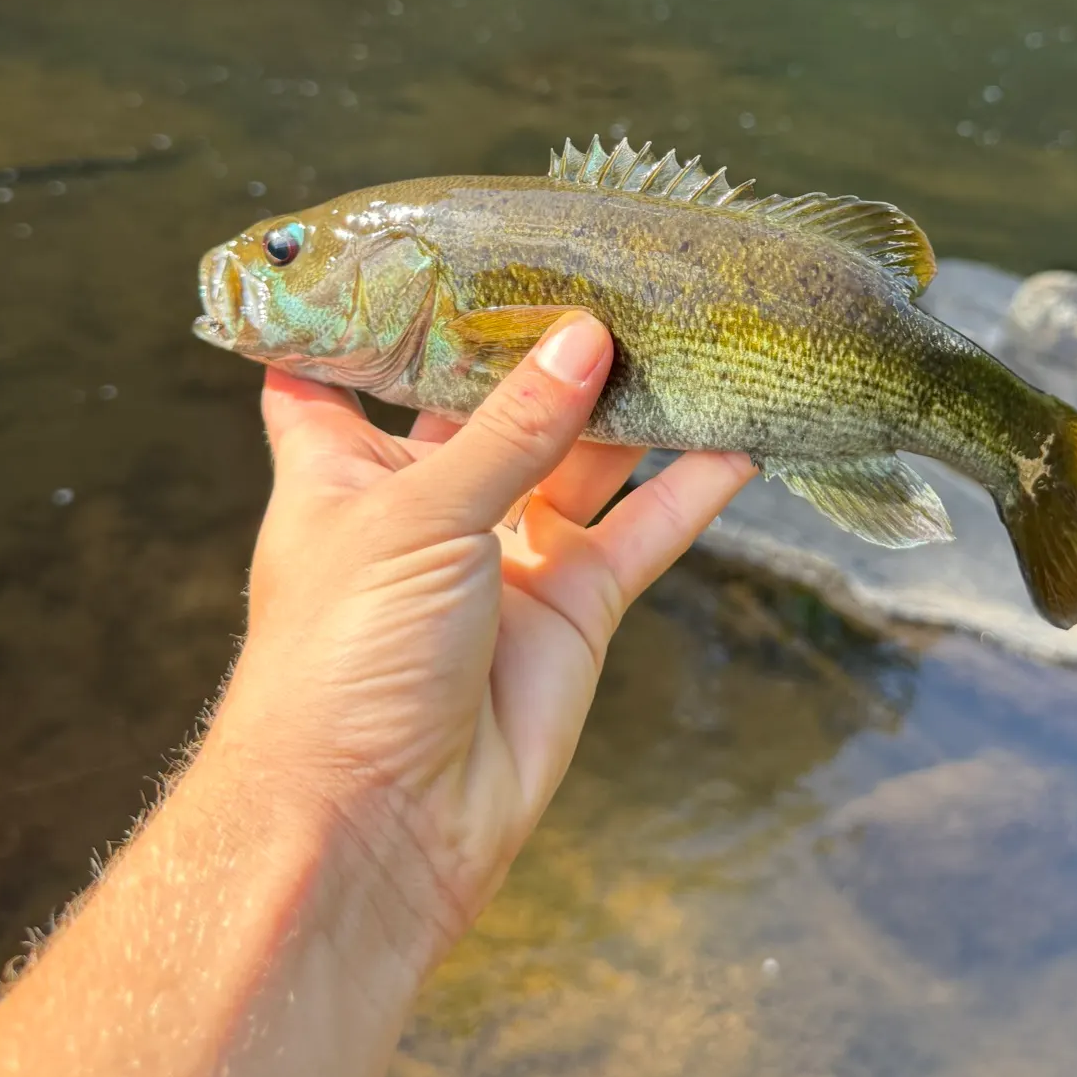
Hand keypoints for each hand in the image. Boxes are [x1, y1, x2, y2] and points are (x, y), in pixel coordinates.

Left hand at [206, 312, 754, 969]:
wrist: (378, 824)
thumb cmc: (345, 656)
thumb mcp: (415, 515)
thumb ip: (510, 428)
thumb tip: (585, 339)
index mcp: (343, 472)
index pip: (339, 374)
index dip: (370, 319)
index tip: (417, 252)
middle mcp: (425, 506)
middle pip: (490, 405)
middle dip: (541, 348)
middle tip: (607, 273)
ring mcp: (504, 558)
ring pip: (579, 462)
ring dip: (630, 410)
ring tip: (687, 336)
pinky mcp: (571, 609)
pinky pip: (639, 534)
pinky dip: (689, 494)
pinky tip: (737, 443)